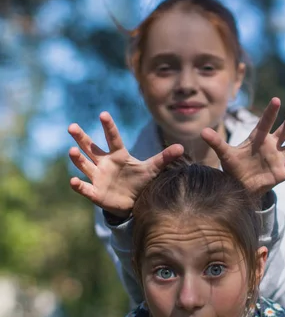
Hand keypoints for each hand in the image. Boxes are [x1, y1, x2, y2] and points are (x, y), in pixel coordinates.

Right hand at [68, 112, 183, 216]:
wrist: (133, 202)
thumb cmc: (141, 181)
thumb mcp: (152, 169)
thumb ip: (165, 158)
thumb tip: (182, 147)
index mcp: (118, 155)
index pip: (113, 138)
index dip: (108, 127)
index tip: (103, 114)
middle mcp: (105, 163)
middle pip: (91, 148)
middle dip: (81, 138)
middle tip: (72, 126)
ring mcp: (98, 177)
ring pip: (85, 165)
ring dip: (78, 158)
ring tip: (71, 150)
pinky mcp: (95, 192)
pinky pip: (85, 188)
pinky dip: (78, 185)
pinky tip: (73, 181)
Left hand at [201, 97, 284, 196]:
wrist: (240, 186)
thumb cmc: (234, 167)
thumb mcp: (225, 154)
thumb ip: (216, 142)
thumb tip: (202, 131)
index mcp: (258, 139)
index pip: (265, 123)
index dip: (270, 112)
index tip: (276, 100)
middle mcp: (271, 146)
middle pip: (284, 131)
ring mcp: (278, 159)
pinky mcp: (282, 173)